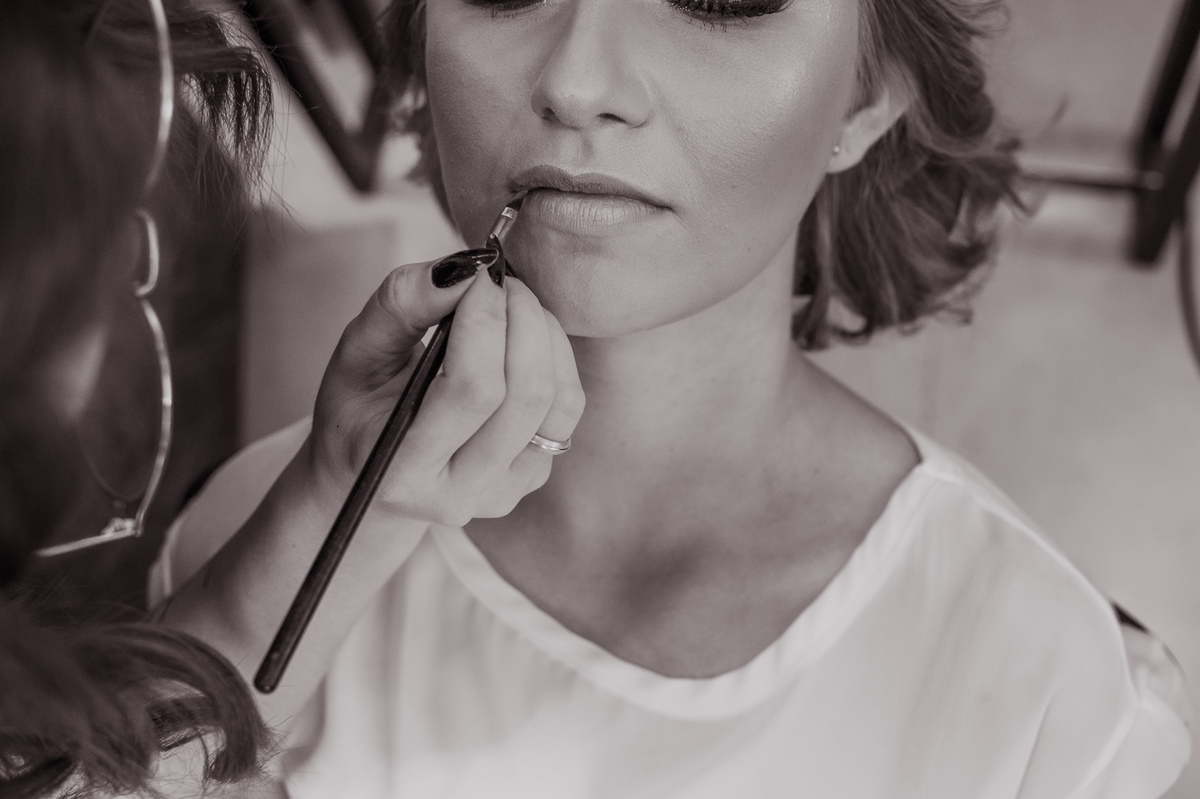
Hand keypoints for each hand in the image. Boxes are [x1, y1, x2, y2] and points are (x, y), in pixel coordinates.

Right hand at [305, 254, 584, 526]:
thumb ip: (400, 307)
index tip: (478, 275)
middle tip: (500, 282)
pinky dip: (556, 359)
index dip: (485, 321)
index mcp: (401, 471)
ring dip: (544, 336)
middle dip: (522, 320)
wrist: (374, 484)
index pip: (471, 390)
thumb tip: (462, 271)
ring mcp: (501, 493)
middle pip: (525, 396)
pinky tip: (527, 338)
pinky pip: (566, 411)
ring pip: (557, 403)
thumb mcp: (357, 356)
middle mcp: (457, 494)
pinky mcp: (532, 480)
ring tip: (513, 305)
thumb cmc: (359, 413)